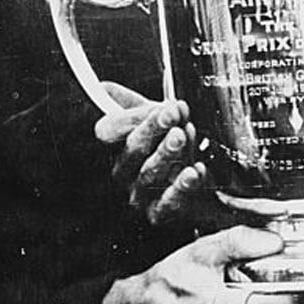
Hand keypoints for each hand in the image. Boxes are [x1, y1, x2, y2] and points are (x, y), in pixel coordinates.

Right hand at [93, 82, 222, 228]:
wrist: (198, 183)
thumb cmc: (169, 147)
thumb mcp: (152, 119)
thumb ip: (133, 104)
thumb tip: (106, 89)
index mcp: (117, 145)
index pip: (111, 130)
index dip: (135, 116)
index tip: (164, 105)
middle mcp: (123, 171)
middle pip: (133, 149)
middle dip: (153, 129)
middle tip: (173, 115)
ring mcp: (139, 194)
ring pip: (150, 174)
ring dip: (167, 153)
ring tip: (182, 136)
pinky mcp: (159, 214)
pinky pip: (168, 204)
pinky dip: (182, 187)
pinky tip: (196, 171)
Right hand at [102, 226, 296, 303]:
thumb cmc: (169, 282)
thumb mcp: (202, 251)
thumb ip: (240, 242)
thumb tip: (274, 241)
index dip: (294, 282)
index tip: (291, 264)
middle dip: (279, 284)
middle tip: (260, 266)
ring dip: (268, 294)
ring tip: (243, 279)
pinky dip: (258, 303)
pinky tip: (238, 291)